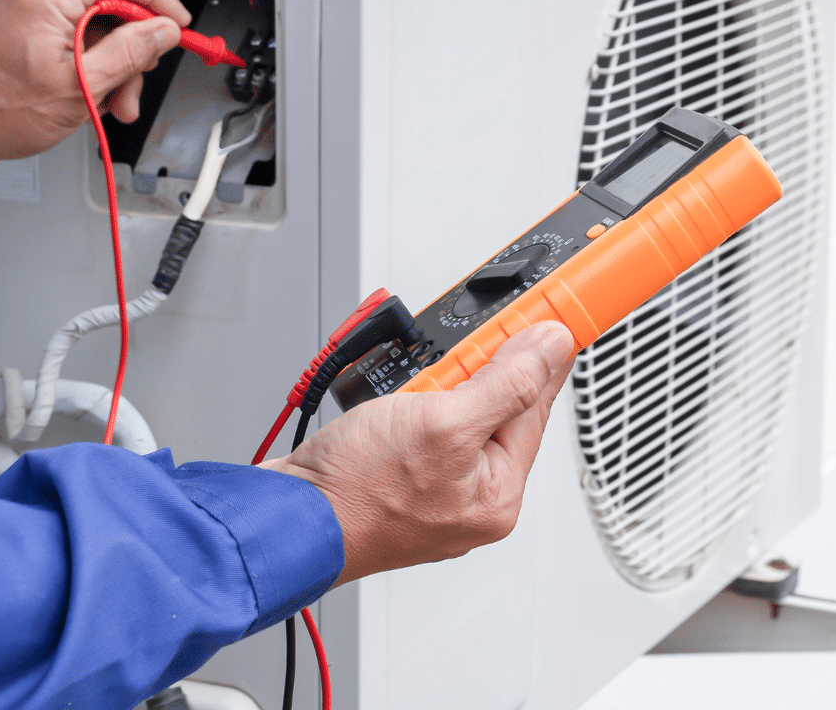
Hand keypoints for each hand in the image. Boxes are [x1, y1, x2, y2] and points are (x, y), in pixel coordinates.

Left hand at [0, 0, 192, 174]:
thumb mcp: (81, 87)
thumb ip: (129, 53)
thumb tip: (162, 31)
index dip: (158, 2)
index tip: (178, 25)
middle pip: (108, 8)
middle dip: (130, 50)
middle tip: (135, 87)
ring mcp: (24, 10)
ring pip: (91, 27)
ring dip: (110, 65)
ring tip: (109, 104)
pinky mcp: (20, 27)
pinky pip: (69, 37)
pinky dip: (87, 65)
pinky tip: (88, 96)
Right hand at [262, 322, 576, 586]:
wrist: (285, 518)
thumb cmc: (355, 491)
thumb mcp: (443, 423)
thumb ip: (507, 383)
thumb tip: (550, 348)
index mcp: (497, 495)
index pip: (535, 406)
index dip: (536, 355)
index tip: (545, 316)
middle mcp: (471, 498)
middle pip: (496, 407)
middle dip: (470, 373)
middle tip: (445, 365)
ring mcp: (434, 490)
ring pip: (453, 412)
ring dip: (432, 386)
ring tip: (404, 397)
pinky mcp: (399, 478)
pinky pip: (419, 426)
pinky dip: (407, 404)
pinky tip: (389, 404)